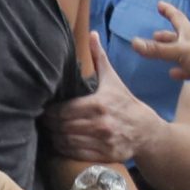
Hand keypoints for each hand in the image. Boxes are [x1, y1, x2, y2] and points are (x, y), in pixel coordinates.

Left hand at [48, 33, 158, 163]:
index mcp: (98, 103)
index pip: (64, 110)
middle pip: (62, 126)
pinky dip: (64, 149)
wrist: (147, 131)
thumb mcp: (112, 79)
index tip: (44, 109)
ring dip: (54, 137)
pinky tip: (60, 143)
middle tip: (42, 121)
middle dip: (49, 125)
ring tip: (49, 132)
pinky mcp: (104, 155)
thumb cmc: (125, 103)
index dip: (50, 112)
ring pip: (66, 141)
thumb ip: (99, 58)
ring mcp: (102, 141)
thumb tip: (92, 34)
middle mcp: (100, 124)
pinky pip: (76, 153)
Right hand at [130, 1, 189, 98]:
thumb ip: (157, 49)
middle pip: (177, 36)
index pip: (177, 18)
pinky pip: (186, 70)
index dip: (168, 11)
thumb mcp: (179, 52)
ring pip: (180, 54)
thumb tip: (134, 43)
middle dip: (166, 35)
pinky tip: (172, 74)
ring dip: (170, 53)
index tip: (160, 4)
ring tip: (158, 53)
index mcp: (189, 34)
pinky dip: (178, 71)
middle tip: (154, 34)